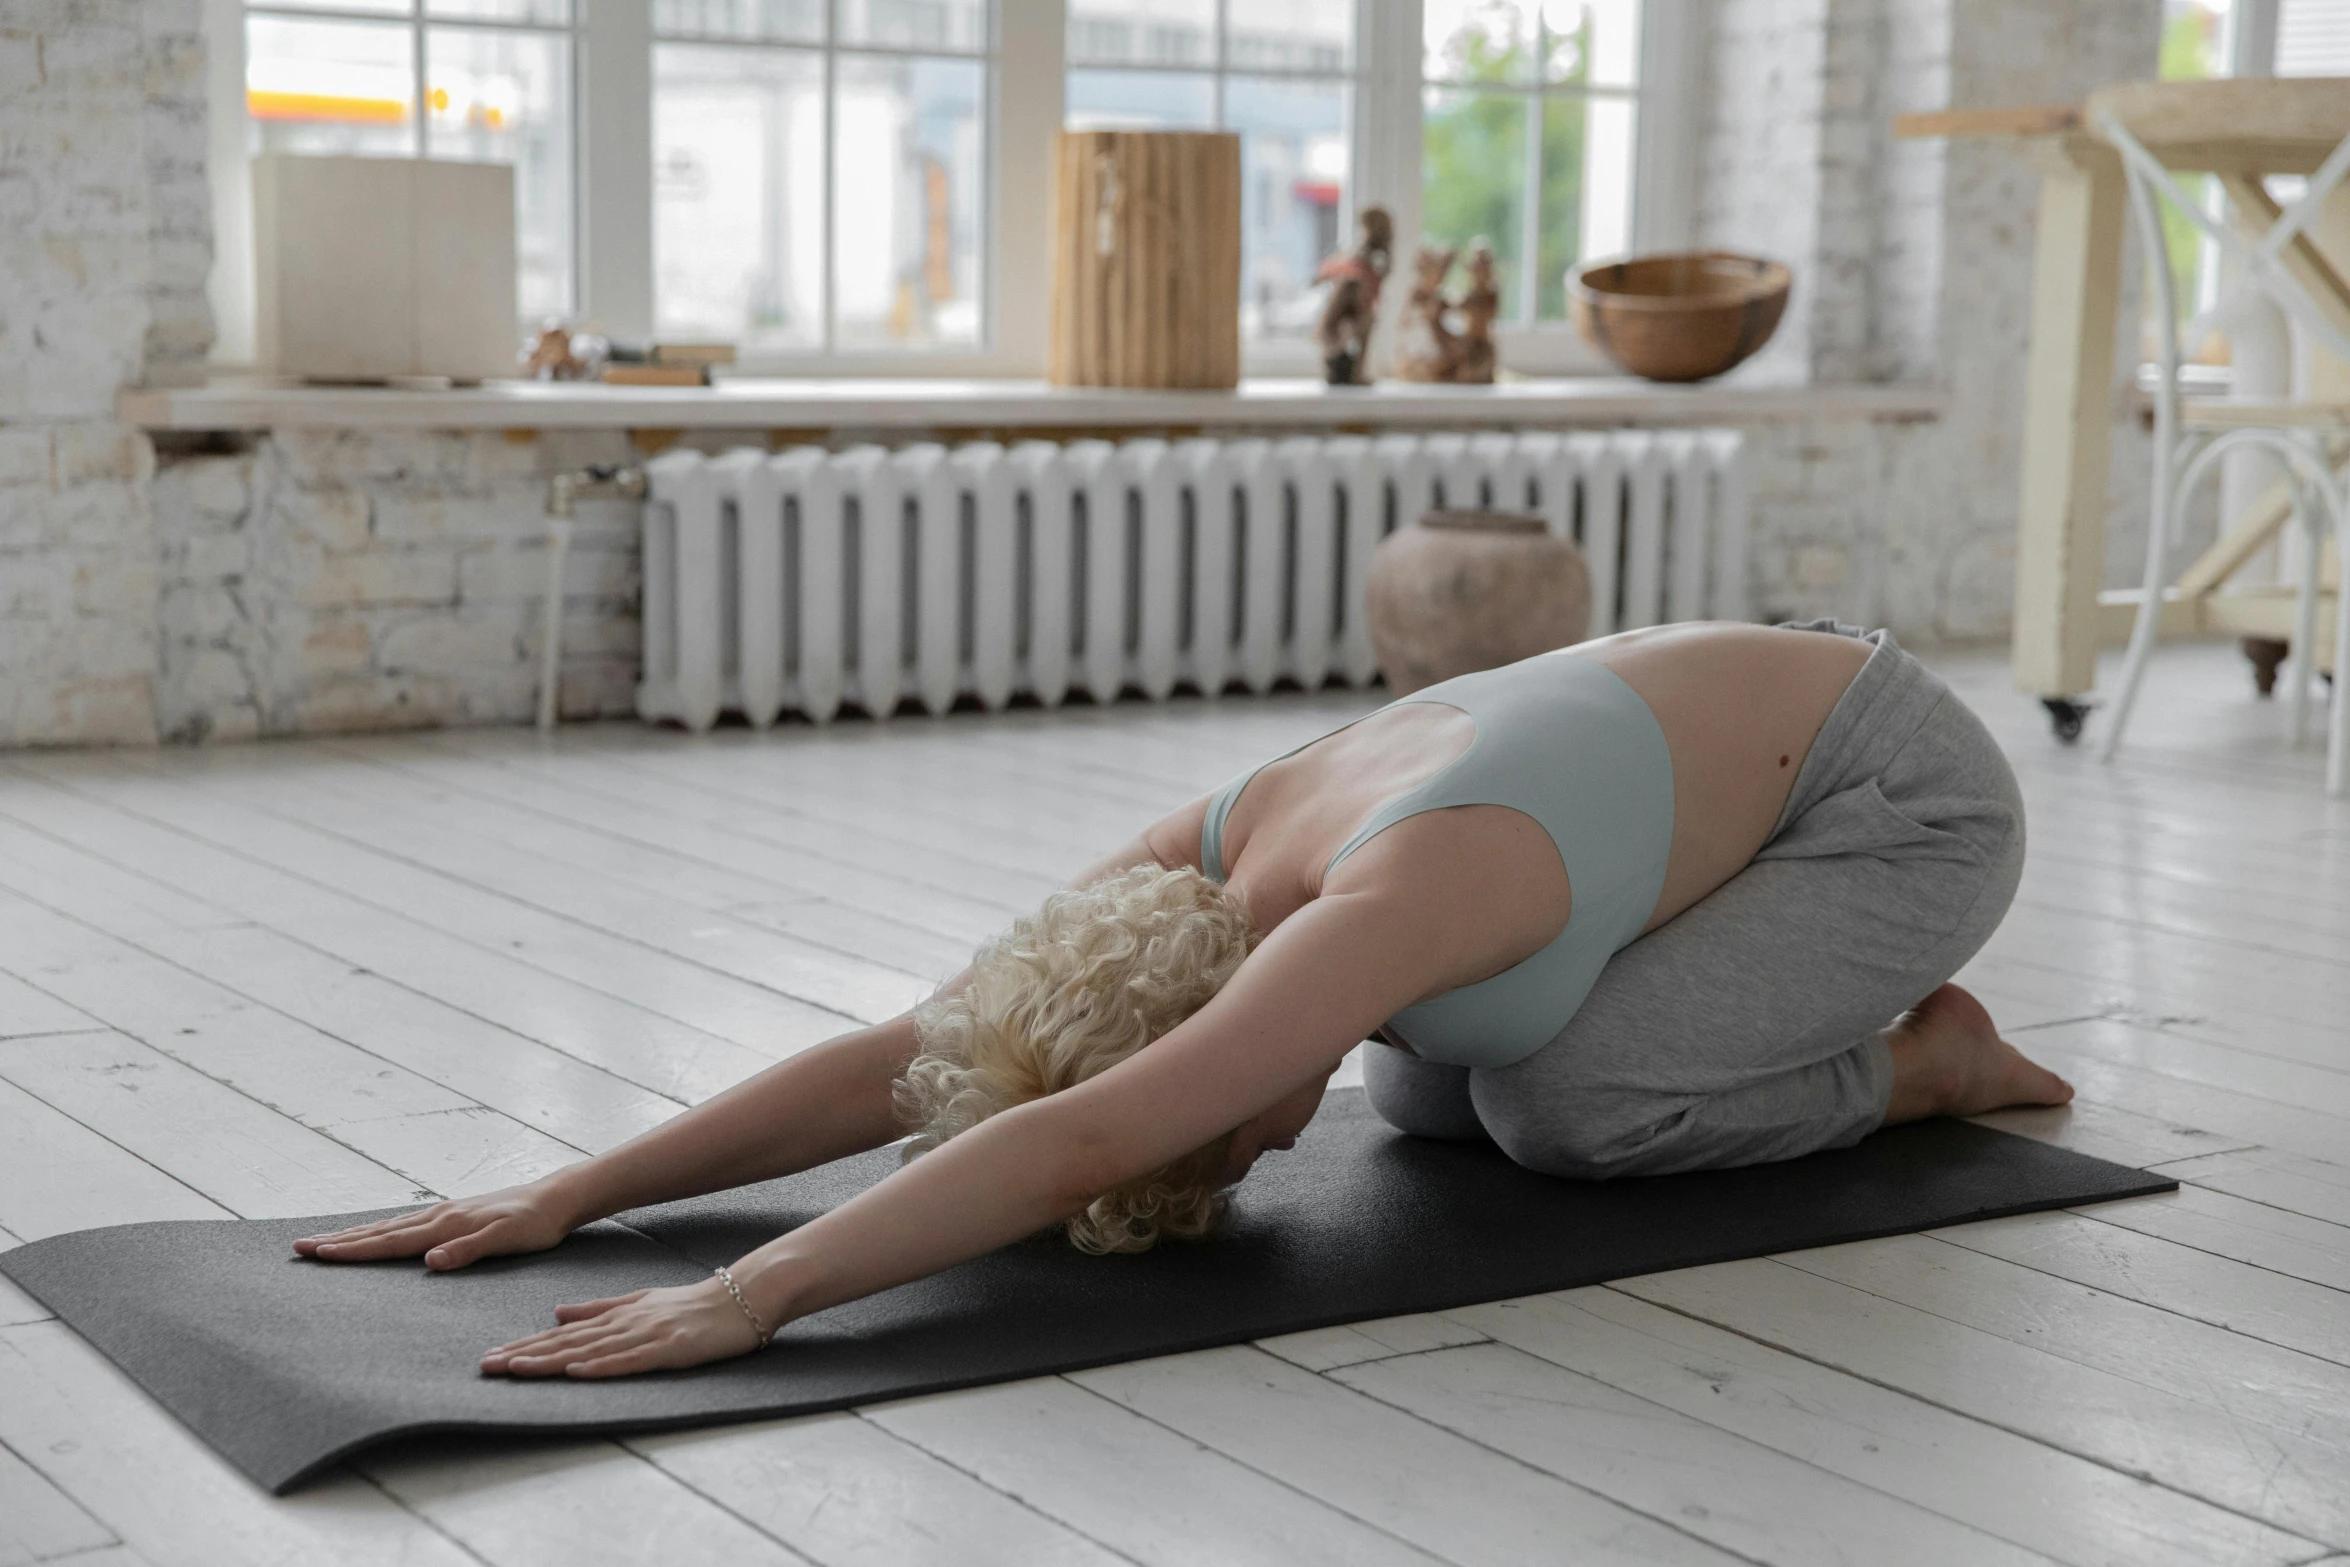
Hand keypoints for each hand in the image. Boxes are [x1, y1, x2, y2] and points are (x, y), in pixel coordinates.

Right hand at [294, 1182, 578, 1270]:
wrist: (555, 1198)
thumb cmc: (534, 1225)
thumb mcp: (507, 1241)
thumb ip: (468, 1250)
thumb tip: (428, 1261)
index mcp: (445, 1226)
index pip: (389, 1242)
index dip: (351, 1250)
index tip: (316, 1253)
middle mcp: (438, 1217)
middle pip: (379, 1232)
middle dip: (339, 1241)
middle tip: (299, 1247)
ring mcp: (443, 1214)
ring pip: (389, 1227)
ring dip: (355, 1234)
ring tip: (324, 1241)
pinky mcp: (452, 1215)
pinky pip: (405, 1225)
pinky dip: (381, 1230)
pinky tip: (374, 1233)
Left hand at [480, 1278, 764, 1378]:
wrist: (741, 1299)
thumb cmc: (691, 1304)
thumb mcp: (640, 1301)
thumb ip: (598, 1308)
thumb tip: (556, 1313)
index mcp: (616, 1315)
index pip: (562, 1335)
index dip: (526, 1346)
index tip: (493, 1358)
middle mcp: (624, 1324)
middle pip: (566, 1344)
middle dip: (525, 1355)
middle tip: (487, 1367)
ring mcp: (645, 1336)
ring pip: (589, 1352)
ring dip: (551, 1362)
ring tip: (517, 1370)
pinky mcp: (668, 1349)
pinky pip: (629, 1361)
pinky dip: (601, 1367)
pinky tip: (576, 1372)